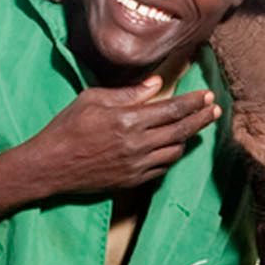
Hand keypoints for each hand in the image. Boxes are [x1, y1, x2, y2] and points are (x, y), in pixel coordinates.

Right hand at [0, 78, 219, 219]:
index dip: (193, 102)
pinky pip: (162, 168)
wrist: (50, 166)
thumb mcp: (92, 99)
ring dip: (188, 138)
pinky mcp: (132, 181)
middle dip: (201, 119)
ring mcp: (136, 166)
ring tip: (195, 126)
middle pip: (181, 130)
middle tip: (215, 110)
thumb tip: (156, 83)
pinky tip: (174, 146)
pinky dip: (172, 156)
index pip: (172, 109)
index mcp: (128, 120)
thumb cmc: (67, 127)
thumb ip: (128, 93)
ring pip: (175, 151)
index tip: (207, 95)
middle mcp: (137, 145)